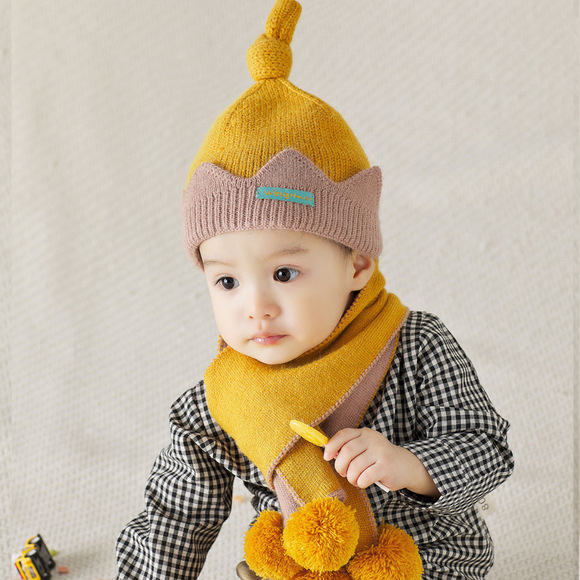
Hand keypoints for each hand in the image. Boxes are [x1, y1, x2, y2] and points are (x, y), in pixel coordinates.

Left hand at [323, 428, 439, 498]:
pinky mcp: (386, 466)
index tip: (326, 456)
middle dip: (340, 466)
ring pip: (355, 467)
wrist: (406, 466)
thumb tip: (330, 454)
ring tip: (355, 480)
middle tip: (343, 473)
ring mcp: (380, 452)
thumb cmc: (379, 459)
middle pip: (347, 451)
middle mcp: (372, 439)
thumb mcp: (365, 449)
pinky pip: (365, 477)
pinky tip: (364, 482)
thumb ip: (350, 449)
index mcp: (364, 433)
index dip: (332, 445)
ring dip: (351, 477)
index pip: (343, 434)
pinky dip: (360, 483)